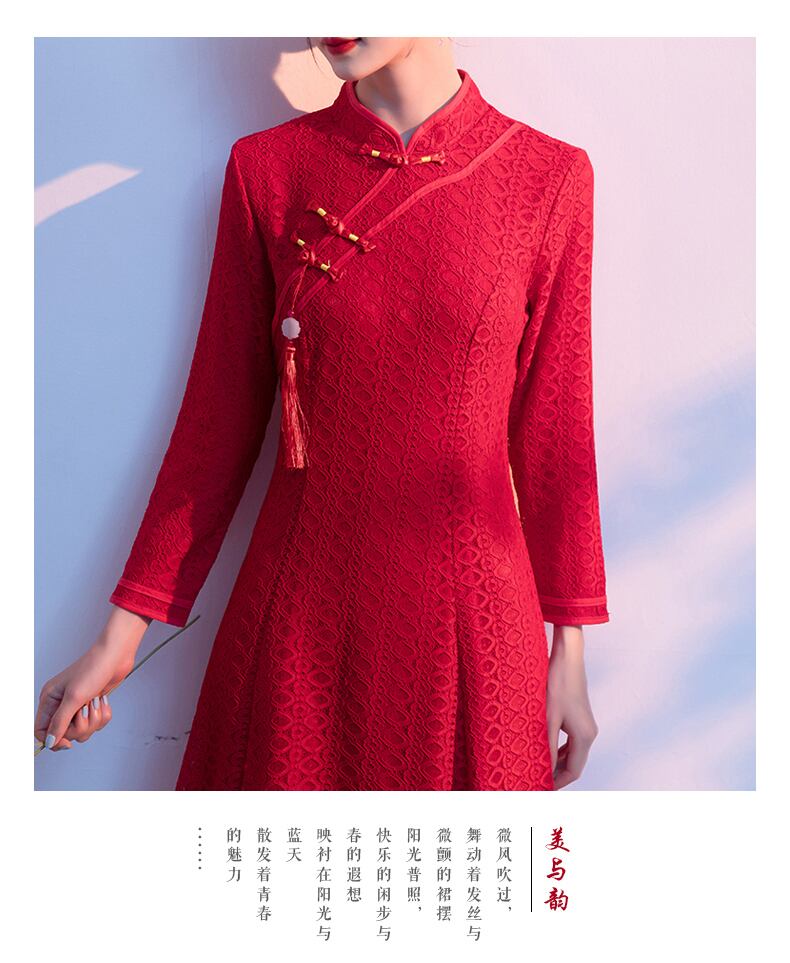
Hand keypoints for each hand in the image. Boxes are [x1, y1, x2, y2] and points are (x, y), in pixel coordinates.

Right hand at [34, 605, 150, 750]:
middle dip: (79, 726)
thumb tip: (50, 742)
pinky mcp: (91, 704)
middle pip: (64, 733)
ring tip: (95, 702)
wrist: (116, 655)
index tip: (67, 744)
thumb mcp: (74, 697)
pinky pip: (95, 722)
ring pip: (82, 729)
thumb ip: (60, 722)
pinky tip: (102, 701)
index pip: (41, 730)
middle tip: (86, 710)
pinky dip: (102, 715)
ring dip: (93, 720)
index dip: (53, 740)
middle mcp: (61, 703)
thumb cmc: (93, 668)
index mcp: (49, 699)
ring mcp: (77, 704)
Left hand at [546, 625, 598, 788]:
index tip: (539, 788)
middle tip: (534, 778)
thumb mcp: (548, 718)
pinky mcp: (578, 712)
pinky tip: (542, 745)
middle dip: (556, 774)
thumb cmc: (557, 684)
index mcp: (585, 736)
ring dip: (556, 760)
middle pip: (574, 763)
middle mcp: (589, 731)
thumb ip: (548, 747)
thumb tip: (544, 771)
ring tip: (536, 766)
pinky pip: (570, 738)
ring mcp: (585, 721)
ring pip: (572, 751)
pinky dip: (558, 747)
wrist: (568, 655)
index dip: (557, 783)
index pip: (573, 771)